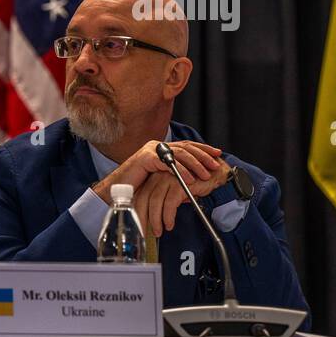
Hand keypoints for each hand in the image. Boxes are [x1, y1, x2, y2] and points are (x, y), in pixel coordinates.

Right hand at [93, 140, 222, 203]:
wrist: (118, 191)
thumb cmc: (138, 187)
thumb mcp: (162, 179)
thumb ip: (175, 175)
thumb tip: (195, 179)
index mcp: (161, 149)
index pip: (186, 145)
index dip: (203, 148)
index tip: (217, 153)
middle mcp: (156, 146)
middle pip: (185, 147)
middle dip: (203, 156)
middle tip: (215, 164)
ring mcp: (150, 150)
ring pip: (178, 154)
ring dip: (195, 164)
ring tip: (205, 174)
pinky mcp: (145, 158)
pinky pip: (167, 163)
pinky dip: (180, 171)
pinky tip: (190, 179)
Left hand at [132, 157, 231, 236]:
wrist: (216, 173)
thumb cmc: (196, 182)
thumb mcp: (175, 191)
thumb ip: (164, 200)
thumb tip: (156, 218)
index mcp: (154, 178)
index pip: (140, 196)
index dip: (136, 212)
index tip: (137, 225)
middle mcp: (158, 175)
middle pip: (143, 198)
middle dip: (141, 218)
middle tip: (143, 232)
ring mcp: (168, 177)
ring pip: (155, 201)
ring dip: (156, 219)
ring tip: (158, 231)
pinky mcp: (179, 182)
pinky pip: (170, 203)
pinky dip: (168, 216)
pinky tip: (169, 224)